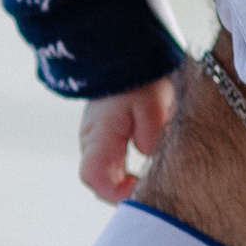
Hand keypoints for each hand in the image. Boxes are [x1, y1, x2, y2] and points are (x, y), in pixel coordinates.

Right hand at [78, 76, 178, 201]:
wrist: (127, 52)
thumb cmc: (142, 78)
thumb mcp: (154, 104)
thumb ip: (151, 135)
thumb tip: (148, 158)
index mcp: (100, 134)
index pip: (94, 177)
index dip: (115, 193)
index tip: (141, 188)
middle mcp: (91, 139)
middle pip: (99, 181)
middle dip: (123, 192)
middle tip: (152, 192)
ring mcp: (94, 137)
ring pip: (104, 173)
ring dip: (124, 181)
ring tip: (151, 181)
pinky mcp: (102, 134)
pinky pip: (110, 162)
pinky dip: (124, 171)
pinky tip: (144, 169)